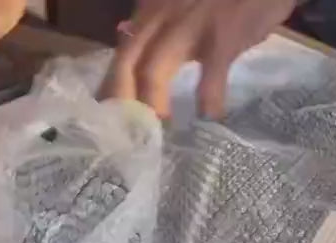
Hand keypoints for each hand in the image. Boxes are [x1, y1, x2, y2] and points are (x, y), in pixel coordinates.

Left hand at [100, 0, 297, 118]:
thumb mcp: (184, 2)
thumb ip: (162, 24)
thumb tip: (139, 50)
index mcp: (151, 9)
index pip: (121, 53)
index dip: (111, 86)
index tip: (113, 116)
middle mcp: (161, 15)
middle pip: (126, 64)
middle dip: (123, 103)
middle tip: (129, 135)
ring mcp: (191, 24)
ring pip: (153, 70)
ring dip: (151, 106)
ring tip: (158, 134)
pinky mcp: (224, 34)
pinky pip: (209, 73)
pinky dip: (208, 99)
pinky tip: (211, 116)